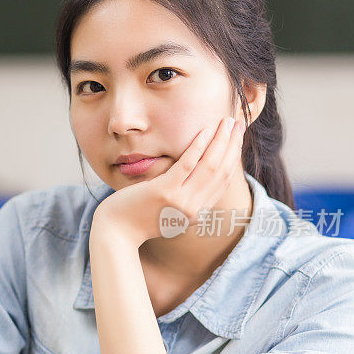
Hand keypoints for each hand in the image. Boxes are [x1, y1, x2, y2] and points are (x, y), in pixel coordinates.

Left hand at [91, 116, 246, 245]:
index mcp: (196, 213)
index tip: (237, 138)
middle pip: (221, 172)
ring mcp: (180, 201)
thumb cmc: (137, 218)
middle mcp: (193, 209)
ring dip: (221, 141)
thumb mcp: (167, 211)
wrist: (116, 232)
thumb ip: (184, 198)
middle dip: (232, 145)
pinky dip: (198, 147)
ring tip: (227, 122)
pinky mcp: (164, 192)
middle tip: (238, 124)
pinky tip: (205, 131)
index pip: (223, 182)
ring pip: (209, 167)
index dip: (233, 158)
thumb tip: (194, 174)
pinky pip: (187, 165)